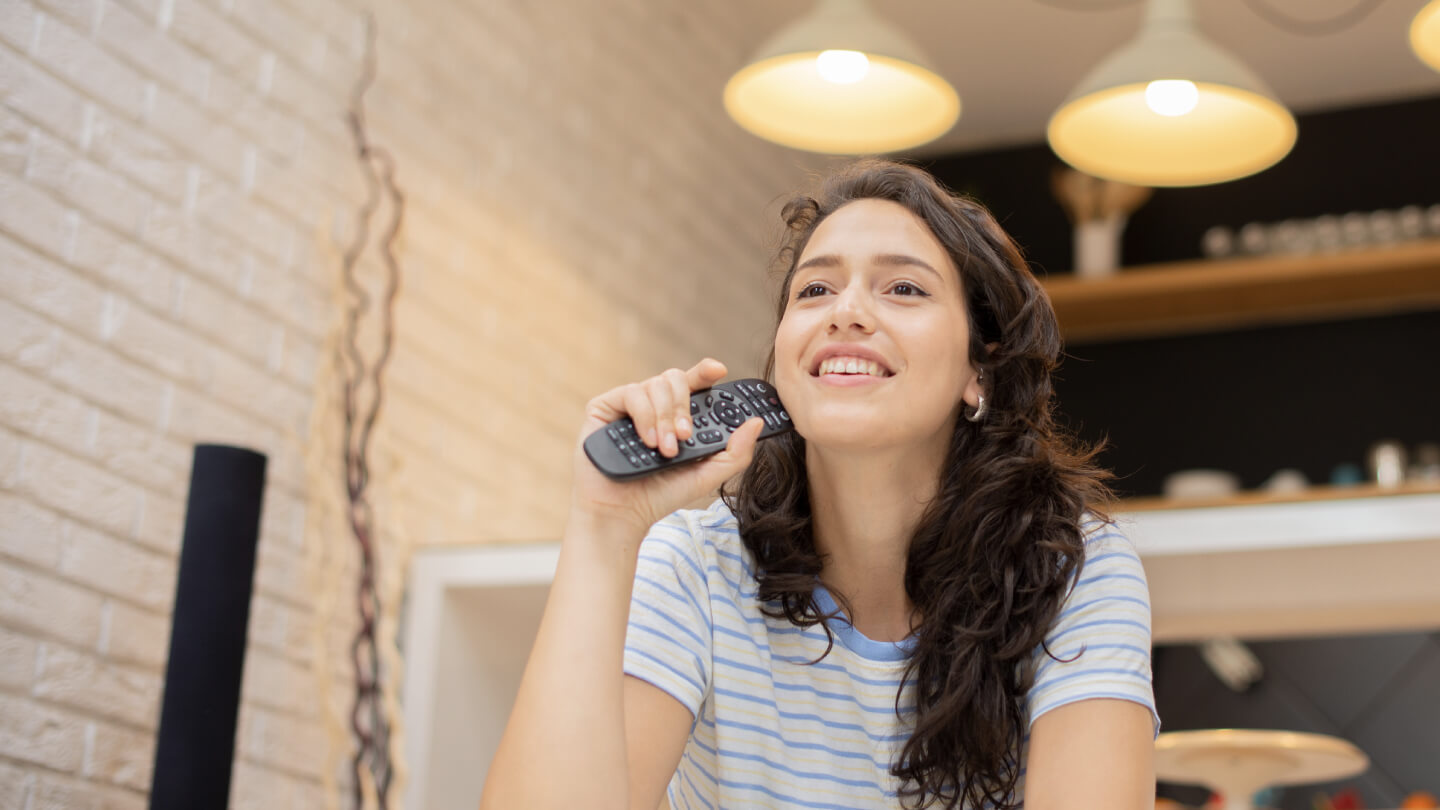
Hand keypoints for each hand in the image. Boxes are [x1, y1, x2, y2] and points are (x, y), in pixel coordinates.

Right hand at [569, 358, 764, 536]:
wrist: (623, 513)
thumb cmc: (661, 494)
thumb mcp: (708, 475)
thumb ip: (736, 452)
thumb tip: (756, 422)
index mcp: (678, 415)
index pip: (695, 383)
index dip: (706, 371)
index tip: (719, 371)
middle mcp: (654, 405)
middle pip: (675, 378)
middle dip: (684, 407)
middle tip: (686, 436)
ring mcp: (630, 405)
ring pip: (655, 384)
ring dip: (665, 417)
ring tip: (665, 449)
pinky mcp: (605, 407)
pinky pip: (631, 393)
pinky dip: (644, 416)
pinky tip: (647, 442)